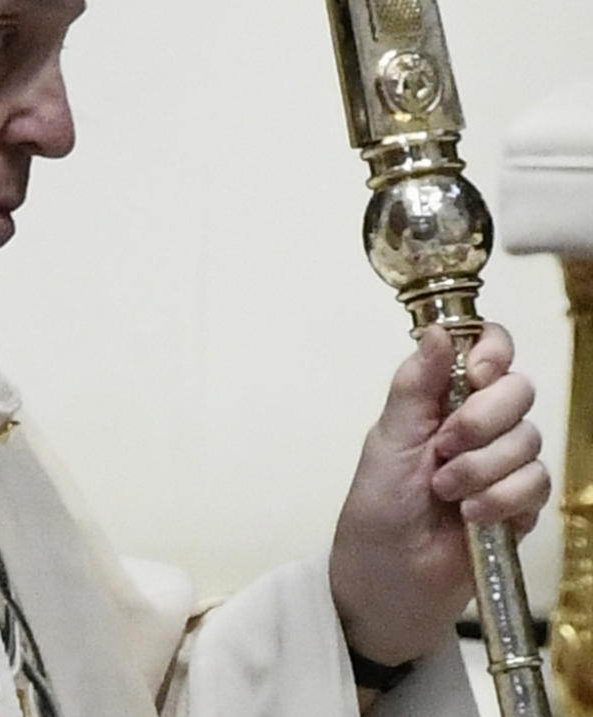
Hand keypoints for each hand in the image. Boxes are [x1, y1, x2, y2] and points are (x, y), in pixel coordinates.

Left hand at [328, 322, 548, 668]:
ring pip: (529, 438)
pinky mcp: (520, 503)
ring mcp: (501, 462)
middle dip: (483, 418)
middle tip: (445, 447)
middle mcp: (477, 421)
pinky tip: (473, 516)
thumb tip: (438, 329)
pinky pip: (537, 483)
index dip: (493, 351)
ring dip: (485, 467)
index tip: (476, 374)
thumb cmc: (377, 509)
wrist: (389, 584)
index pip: (487, 347)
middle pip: (517, 389)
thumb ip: (415, 386)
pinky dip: (504, 498)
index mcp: (441, 395)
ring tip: (446, 492)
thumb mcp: (388, 441)